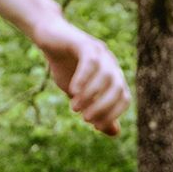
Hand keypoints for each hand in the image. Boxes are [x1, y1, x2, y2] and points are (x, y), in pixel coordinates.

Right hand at [34, 15, 129, 135]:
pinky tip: (73, 91)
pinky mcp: (84, 43)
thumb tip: (115, 132)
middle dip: (103, 107)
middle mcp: (110, 63)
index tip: (94, 126)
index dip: (112, 114)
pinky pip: (90, 61)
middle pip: (117, 88)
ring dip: (90, 95)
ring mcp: (99, 52)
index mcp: (113, 76)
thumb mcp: (81, 93)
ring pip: (104, 76)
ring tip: (74, 108)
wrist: (49, 38)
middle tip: (85, 119)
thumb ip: (97, 109)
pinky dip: (83, 78)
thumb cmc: (65, 66)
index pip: (123, 98)